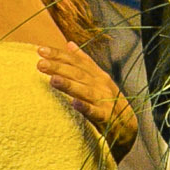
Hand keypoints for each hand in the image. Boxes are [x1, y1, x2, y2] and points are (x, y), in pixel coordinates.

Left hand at [36, 39, 137, 153]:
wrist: (128, 125)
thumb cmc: (108, 100)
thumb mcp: (98, 78)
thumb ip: (84, 61)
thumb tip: (70, 44)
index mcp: (96, 74)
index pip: (75, 61)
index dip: (59, 55)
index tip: (40, 50)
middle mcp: (100, 84)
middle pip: (78, 74)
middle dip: (59, 68)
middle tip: (40, 64)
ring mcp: (104, 100)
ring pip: (85, 91)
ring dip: (69, 85)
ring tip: (53, 80)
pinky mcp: (106, 117)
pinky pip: (95, 112)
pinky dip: (85, 107)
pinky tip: (74, 104)